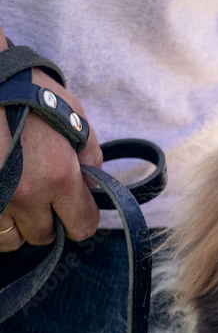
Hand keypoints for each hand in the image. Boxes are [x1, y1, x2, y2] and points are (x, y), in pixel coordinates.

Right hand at [0, 39, 102, 251]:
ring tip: (16, 203)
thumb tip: (92, 188)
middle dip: (47, 222)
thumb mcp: (77, 119)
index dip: (81, 219)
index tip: (76, 209)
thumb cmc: (33, 93)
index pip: (82, 226)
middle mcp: (25, 195)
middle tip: (43, 200)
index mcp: (59, 177)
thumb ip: (90, 158)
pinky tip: (0, 201)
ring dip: (16, 226)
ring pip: (10, 239)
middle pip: (44, 236)